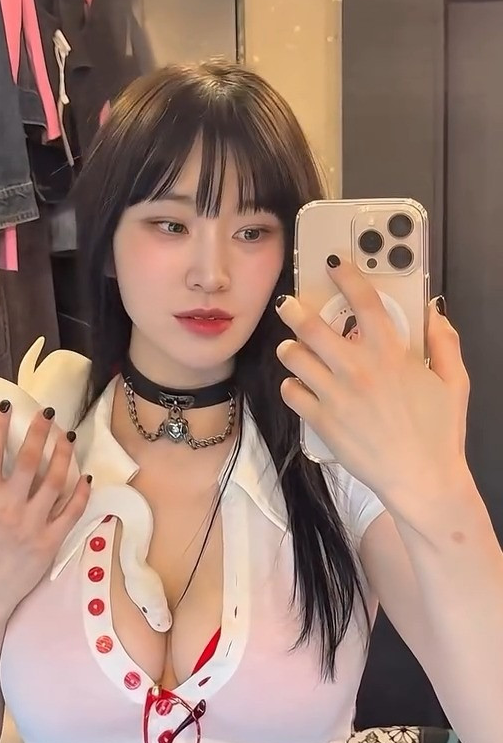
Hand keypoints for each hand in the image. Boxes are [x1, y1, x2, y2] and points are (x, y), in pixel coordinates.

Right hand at [0, 403, 91, 618]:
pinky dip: (81, 493)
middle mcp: (8, 506)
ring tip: (69, 437)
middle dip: (40, 430)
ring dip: (64, 454)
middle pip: (29, 459)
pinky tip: (85, 477)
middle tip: (49, 412)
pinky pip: (71, 512)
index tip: (7, 405)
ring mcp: (31, 523)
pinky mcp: (50, 541)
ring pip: (55, 480)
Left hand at [274, 258, 470, 512]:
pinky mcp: (321, 421)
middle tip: (288, 304)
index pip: (363, 301)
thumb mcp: (454, 382)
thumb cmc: (440, 433)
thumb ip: (445, 342)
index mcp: (391, 353)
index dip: (346, 275)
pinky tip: (299, 386)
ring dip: (290, 349)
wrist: (421, 479)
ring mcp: (336, 395)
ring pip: (294, 357)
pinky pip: (291, 393)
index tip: (333, 263)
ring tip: (291, 349)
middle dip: (295, 310)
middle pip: (312, 326)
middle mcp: (358, 368)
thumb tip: (435, 311)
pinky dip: (291, 386)